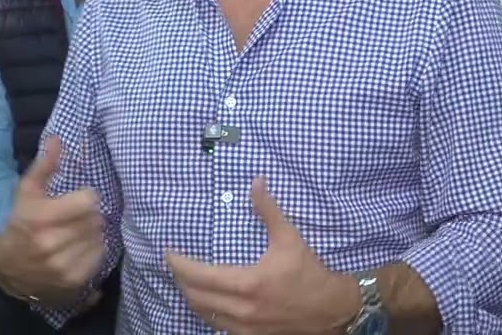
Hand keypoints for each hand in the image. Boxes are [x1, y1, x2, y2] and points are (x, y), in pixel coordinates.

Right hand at [0, 136, 104, 304]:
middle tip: (76, 216)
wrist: (9, 267)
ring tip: (76, 231)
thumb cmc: (21, 222)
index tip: (78, 199)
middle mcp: (53, 243)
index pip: (90, 201)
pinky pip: (99, 255)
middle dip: (89, 214)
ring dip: (92, 232)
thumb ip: (44, 165)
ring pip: (99, 236)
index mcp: (42, 218)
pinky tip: (79, 246)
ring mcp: (63, 264)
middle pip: (96, 218)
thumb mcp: (27, 192)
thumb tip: (57, 139)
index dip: (86, 197)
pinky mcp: (74, 280)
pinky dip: (93, 249)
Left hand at [166, 177, 360, 334]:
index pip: (199, 276)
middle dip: (180, 280)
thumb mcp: (290, 238)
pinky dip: (207, 311)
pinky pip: (217, 325)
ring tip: (187, 280)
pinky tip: (207, 300)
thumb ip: (269, 211)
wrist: (331, 308)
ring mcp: (244, 327)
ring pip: (204, 314)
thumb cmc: (309, 272)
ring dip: (191, 297)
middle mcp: (241, 310)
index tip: (169, 253)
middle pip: (195, 297)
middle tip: (175, 264)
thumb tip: (256, 182)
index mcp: (248, 284)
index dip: (179, 265)